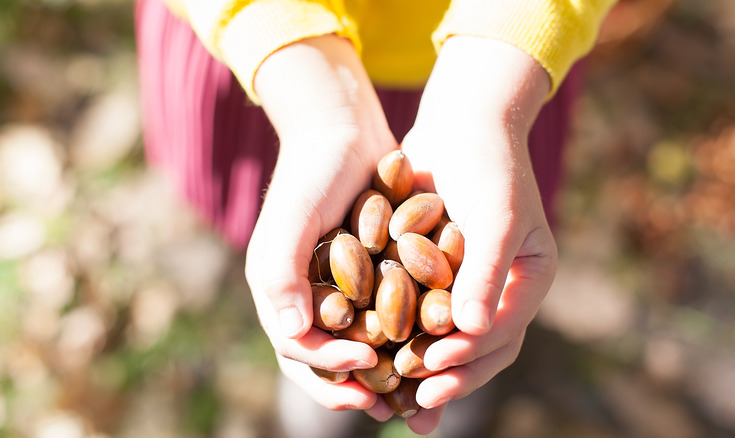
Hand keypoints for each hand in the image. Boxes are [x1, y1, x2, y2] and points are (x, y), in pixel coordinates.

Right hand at [244, 35, 397, 409]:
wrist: (343, 130)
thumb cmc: (314, 172)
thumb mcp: (293, 219)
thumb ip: (280, 273)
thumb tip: (290, 332)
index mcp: (278, 290)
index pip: (296, 346)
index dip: (327, 367)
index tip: (366, 369)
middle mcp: (305, 295)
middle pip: (324, 358)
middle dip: (354, 385)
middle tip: (388, 404)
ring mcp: (336, 287)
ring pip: (356, 346)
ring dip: (380, 374)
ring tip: (410, 396)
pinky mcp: (367, 275)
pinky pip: (381, 319)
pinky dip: (399, 340)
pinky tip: (426, 351)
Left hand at [396, 36, 558, 433]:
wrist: (461, 122)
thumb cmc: (487, 164)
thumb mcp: (495, 215)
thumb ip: (487, 271)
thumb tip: (471, 329)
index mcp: (528, 280)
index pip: (502, 333)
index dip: (468, 358)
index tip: (430, 371)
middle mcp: (500, 288)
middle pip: (478, 348)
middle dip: (447, 379)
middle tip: (415, 406)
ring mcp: (467, 282)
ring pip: (447, 339)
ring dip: (423, 372)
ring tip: (395, 405)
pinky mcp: (435, 272)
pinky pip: (421, 314)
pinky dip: (402, 338)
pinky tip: (375, 358)